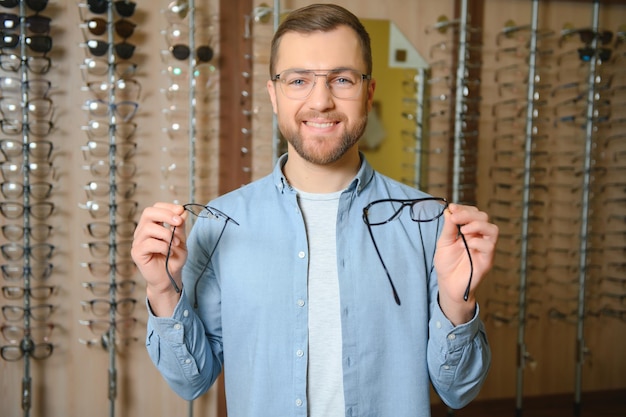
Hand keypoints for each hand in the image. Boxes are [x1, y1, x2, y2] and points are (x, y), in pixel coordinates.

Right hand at [131, 202, 186, 315]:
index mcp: (152, 225)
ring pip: (149, 227)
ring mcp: (138, 242)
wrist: (169, 278)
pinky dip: (162, 246)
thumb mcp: (181, 240)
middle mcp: (142, 231)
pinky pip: (149, 243)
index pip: (155, 208)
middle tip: (179, 222)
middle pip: (148, 212)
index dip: (168, 207)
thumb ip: (180, 227)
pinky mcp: (137, 253)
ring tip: (175, 243)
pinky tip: (168, 252)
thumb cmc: (173, 258)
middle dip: (166, 214)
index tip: (181, 211)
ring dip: (166, 234)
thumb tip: (181, 211)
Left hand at [434, 203, 497, 323]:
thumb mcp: (444, 243)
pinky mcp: (487, 260)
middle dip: (469, 214)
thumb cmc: (447, 264)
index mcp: (469, 231)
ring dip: (477, 225)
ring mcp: (484, 248)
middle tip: (455, 218)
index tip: (452, 208)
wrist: (448, 285)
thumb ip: (448, 228)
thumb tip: (449, 210)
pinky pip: (490, 246)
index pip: (473, 213)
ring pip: (492, 229)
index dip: (464, 208)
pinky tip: (467, 244)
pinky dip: (478, 241)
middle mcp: (479, 237)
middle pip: (483, 217)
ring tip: (462, 230)